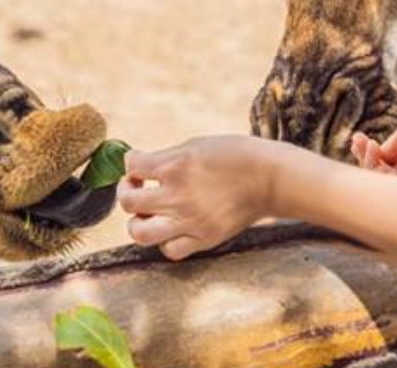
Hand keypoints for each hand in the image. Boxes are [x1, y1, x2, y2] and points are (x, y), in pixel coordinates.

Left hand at [117, 135, 277, 260]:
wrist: (269, 178)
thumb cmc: (235, 155)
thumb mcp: (195, 145)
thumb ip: (167, 157)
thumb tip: (140, 165)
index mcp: (175, 166)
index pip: (132, 167)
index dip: (130, 163)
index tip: (138, 162)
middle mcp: (177, 196)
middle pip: (129, 203)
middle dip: (126, 193)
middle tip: (137, 188)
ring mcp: (189, 221)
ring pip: (140, 233)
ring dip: (137, 223)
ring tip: (146, 214)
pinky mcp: (204, 239)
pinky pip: (170, 251)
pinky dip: (164, 242)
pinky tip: (170, 229)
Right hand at [351, 90, 396, 179]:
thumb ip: (394, 147)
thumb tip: (375, 155)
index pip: (396, 172)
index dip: (374, 157)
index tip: (359, 138)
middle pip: (387, 180)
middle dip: (365, 160)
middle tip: (355, 139)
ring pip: (382, 183)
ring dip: (365, 160)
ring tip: (361, 140)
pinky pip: (383, 181)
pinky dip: (369, 163)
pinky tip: (368, 145)